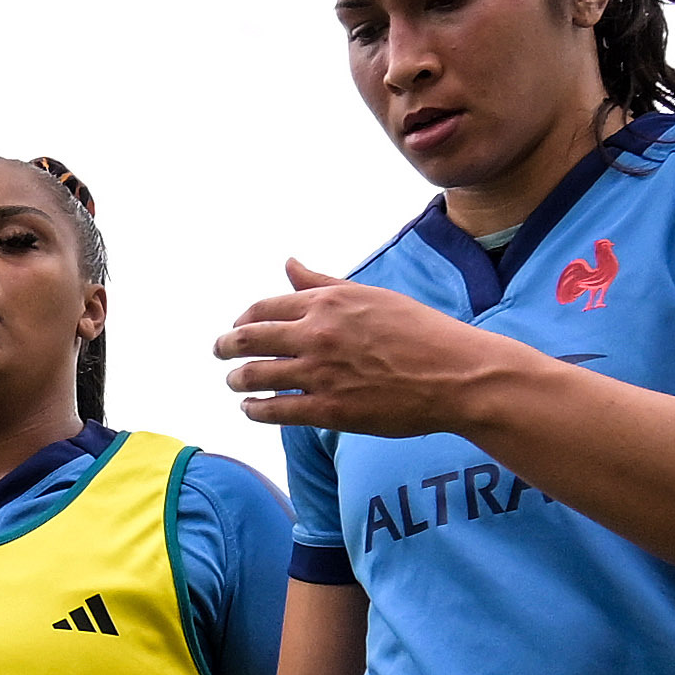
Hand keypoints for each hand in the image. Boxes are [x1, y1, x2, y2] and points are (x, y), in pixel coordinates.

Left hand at [216, 261, 515, 443]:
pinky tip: (250, 409)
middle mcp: (316, 334)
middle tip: (219, 351)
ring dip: (238, 378)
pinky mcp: (328, 409)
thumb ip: (324, 284)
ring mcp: (320, 373)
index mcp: (327, 302)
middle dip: (227, 346)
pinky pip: (276, 410)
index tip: (239, 326)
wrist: (456, 374)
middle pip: (249, 339)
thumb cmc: (420, 332)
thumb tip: (289, 264)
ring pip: (255, 375)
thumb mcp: (370, 297)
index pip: (265, 308)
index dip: (245, 319)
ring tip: (233, 381)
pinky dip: (256, 409)